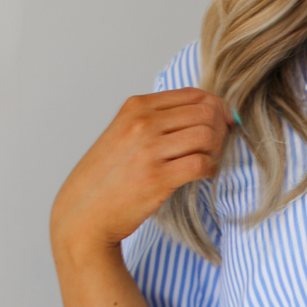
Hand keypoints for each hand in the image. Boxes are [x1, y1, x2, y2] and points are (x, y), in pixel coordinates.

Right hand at [50, 88, 234, 265]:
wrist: (84, 212)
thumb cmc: (106, 176)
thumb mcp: (122, 133)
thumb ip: (154, 119)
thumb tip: (201, 111)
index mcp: (135, 107)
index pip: (192, 94)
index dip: (216, 106)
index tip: (222, 121)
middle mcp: (142, 124)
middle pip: (204, 112)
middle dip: (220, 127)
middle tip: (219, 144)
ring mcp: (149, 150)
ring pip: (207, 135)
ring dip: (217, 148)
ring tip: (209, 159)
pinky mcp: (158, 179)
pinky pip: (201, 164)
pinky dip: (211, 168)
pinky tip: (203, 174)